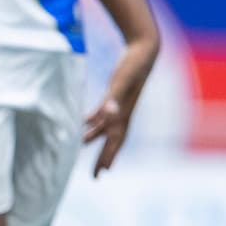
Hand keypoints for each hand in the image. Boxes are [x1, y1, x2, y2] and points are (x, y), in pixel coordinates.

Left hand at [83, 54, 152, 176]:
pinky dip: (92, 119)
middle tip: (96, 175)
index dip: (107, 157)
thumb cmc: (133, 66)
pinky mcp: (114, 94)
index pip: (114, 142)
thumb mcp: (121, 82)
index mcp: (123, 114)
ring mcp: (119, 104)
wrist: (144, 50)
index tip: (101, 174)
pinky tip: (82, 121)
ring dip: (93, 138)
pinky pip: (101, 112)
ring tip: (80, 147)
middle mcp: (122, 113)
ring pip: (104, 127)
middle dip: (103, 157)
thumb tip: (107, 115)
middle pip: (110, 140)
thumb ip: (113, 99)